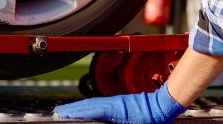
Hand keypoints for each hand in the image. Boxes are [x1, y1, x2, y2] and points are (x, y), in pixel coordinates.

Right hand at [53, 84, 185, 123]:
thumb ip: (114, 122)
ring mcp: (116, 101)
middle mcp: (113, 103)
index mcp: (114, 108)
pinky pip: (100, 104)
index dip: (74, 112)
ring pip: (93, 104)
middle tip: (58, 112)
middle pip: (88, 105)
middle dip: (72, 109)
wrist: (164, 106)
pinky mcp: (120, 102)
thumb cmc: (152, 119)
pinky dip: (89, 106)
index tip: (61, 114)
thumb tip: (98, 118)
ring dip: (79, 107)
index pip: (89, 110)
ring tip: (67, 111)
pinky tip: (86, 110)